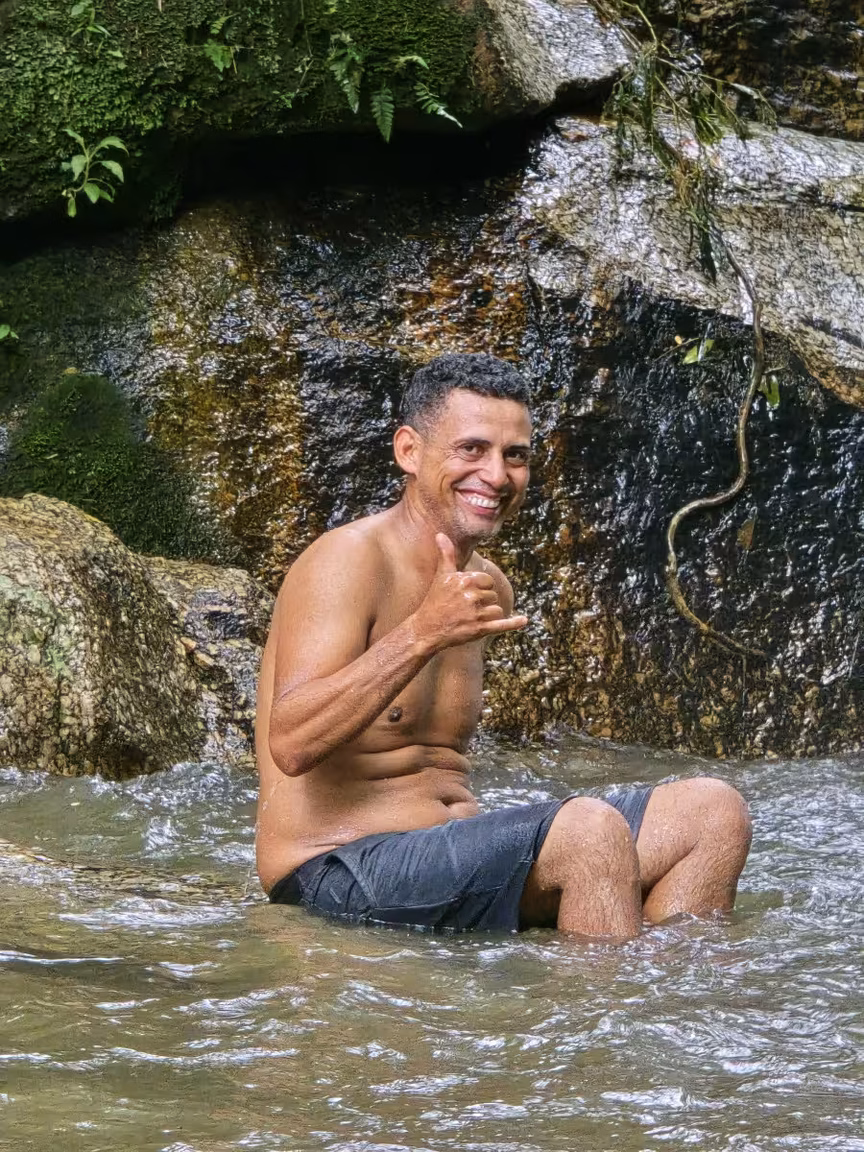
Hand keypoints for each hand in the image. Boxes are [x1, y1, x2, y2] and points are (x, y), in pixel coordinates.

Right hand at [413, 533, 528, 651]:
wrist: (426, 629)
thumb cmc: (435, 601)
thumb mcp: (441, 576)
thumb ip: (446, 554)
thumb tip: (441, 534)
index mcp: (465, 580)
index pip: (488, 581)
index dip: (480, 587)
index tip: (468, 593)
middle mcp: (471, 596)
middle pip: (493, 595)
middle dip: (483, 601)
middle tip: (465, 607)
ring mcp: (476, 614)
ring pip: (497, 609)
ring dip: (488, 614)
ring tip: (471, 618)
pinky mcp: (479, 629)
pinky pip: (502, 624)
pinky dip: (513, 623)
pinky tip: (524, 620)